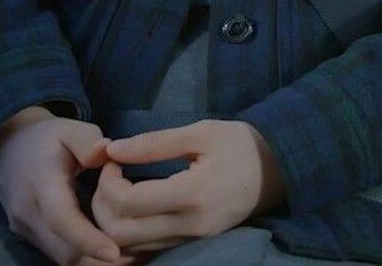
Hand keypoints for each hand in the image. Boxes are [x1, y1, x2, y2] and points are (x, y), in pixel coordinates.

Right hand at [0, 106, 125, 264]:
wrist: (8, 148)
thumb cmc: (47, 137)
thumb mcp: (70, 128)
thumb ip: (88, 140)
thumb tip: (105, 152)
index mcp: (41, 183)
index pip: (61, 219)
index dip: (87, 239)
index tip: (114, 252)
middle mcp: (28, 213)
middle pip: (63, 251)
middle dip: (98, 259)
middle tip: (138, 255)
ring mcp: (25, 229)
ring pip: (62, 260)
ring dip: (93, 263)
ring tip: (130, 255)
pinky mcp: (29, 237)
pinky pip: (59, 256)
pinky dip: (84, 259)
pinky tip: (109, 251)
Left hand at [91, 119, 286, 252]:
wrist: (280, 169)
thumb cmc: (242, 144)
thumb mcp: (202, 132)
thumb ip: (155, 142)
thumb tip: (112, 149)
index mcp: (192, 194)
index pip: (126, 202)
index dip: (107, 181)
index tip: (114, 159)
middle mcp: (190, 225)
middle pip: (119, 233)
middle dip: (101, 205)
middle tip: (110, 177)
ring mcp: (192, 238)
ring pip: (129, 246)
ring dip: (112, 220)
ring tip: (120, 190)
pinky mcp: (193, 242)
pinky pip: (147, 247)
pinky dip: (129, 231)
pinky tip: (134, 205)